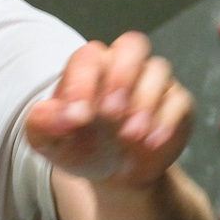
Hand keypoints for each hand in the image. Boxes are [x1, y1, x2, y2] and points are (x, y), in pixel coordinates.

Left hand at [25, 32, 193, 189]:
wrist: (114, 174)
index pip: (88, 57)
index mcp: (89, 67)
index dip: (82, 83)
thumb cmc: (79, 146)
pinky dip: (166, 120)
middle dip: (121, 76)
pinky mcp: (177, 104)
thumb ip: (41, 125)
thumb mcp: (51, 142)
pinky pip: (179, 100)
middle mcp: (123, 66)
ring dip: (144, 102)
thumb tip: (48, 114)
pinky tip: (151, 143)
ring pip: (158, 70)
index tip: (77, 118)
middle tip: (110, 113)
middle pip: (131, 45)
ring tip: (130, 136)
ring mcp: (153, 82)